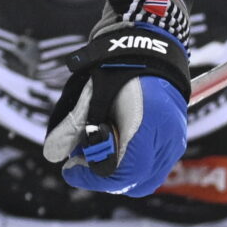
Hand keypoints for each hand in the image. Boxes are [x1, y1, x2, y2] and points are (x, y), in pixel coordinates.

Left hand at [43, 0, 192, 196]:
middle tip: (81, 162)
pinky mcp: (174, 137)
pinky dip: (130, 162)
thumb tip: (51, 155)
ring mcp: (175, 138)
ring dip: (118, 171)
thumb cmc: (119, 66)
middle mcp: (169, 137)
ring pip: (146, 176)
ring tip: (94, 148)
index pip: (126, 174)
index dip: (94, 179)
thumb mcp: (91, 94)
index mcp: (151, 126)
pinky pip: (152, 164)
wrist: (149, 45)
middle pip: (137, 182)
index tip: (70, 171)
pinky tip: (111, 142)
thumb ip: (73, 126)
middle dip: (105, 179)